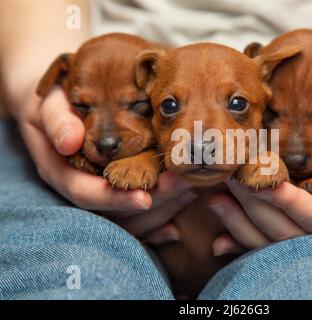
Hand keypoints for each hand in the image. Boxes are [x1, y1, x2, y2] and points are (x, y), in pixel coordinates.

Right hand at [12, 86, 197, 238]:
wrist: (61, 106)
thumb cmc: (57, 102)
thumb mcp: (51, 105)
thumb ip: (58, 121)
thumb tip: (70, 142)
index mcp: (63, 172)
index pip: (88, 194)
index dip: (115, 199)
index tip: (144, 198)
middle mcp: (84, 188)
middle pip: (117, 210)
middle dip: (153, 202)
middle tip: (184, 186)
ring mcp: (102, 194)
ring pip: (130, 218)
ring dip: (162, 209)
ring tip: (192, 192)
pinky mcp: (118, 193)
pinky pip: (137, 218)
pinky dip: (157, 225)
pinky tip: (176, 229)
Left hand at [209, 138, 311, 254]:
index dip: (291, 203)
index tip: (268, 183)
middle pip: (284, 229)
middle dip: (255, 205)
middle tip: (230, 176)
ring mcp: (307, 239)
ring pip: (269, 240)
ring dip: (240, 223)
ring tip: (216, 198)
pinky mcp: (294, 234)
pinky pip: (264, 246)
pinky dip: (240, 244)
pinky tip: (217, 241)